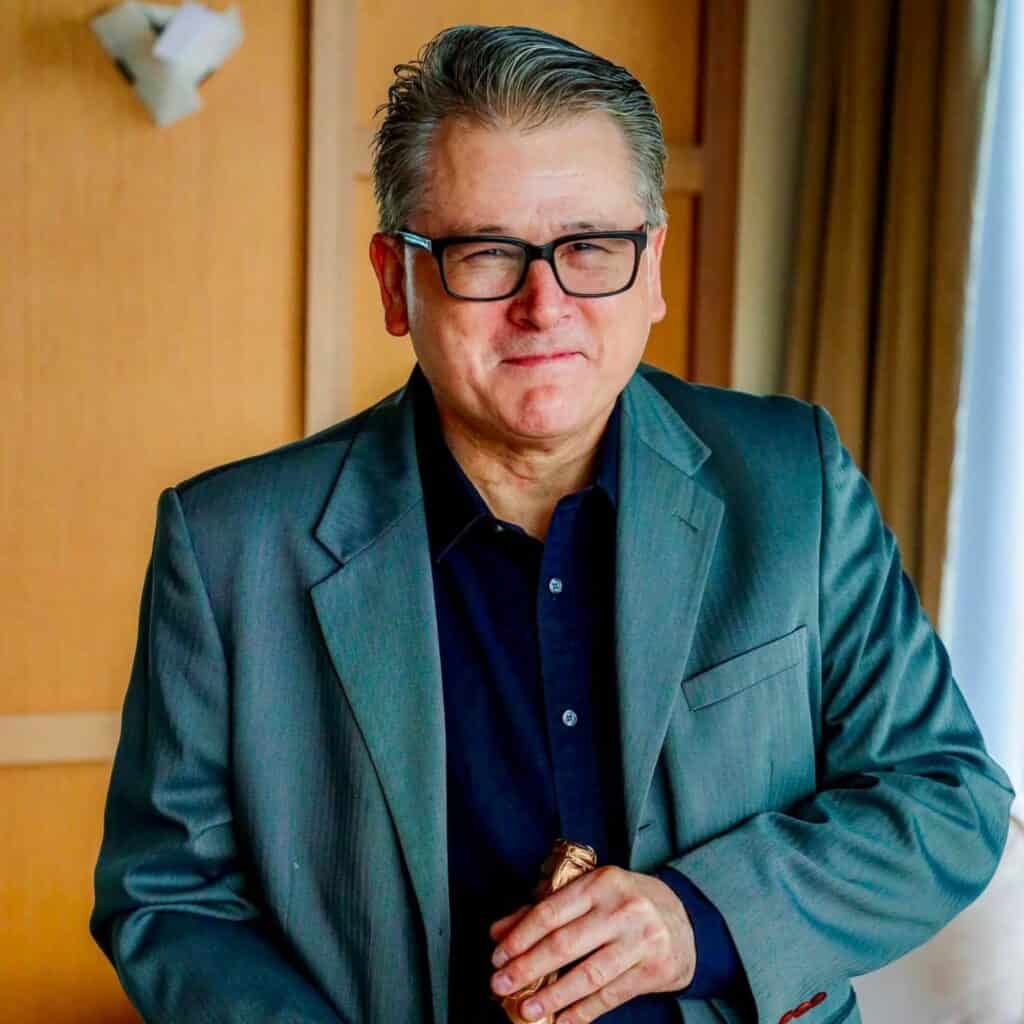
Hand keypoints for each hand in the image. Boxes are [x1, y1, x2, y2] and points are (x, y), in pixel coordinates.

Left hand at [488, 865, 695, 1022]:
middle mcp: (622, 909)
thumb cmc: (626, 902)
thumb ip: (545, 910)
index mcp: (600, 883)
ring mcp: (641, 940)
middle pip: (564, 944)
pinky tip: (562, 1019)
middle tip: (501, 985)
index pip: (551, 912)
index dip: (520, 937)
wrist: (684, 918)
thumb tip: (500, 932)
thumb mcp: (589, 894)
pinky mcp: (654, 970)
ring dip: (552, 996)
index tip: (498, 956)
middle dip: (527, 968)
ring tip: (527, 1009)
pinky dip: (582, 1011)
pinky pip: (610, 996)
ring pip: (587, 975)